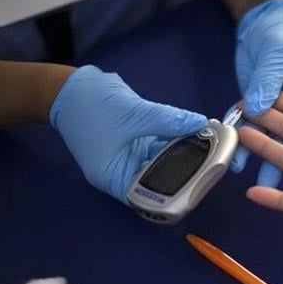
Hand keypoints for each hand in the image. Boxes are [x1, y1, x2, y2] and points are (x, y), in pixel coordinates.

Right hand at [50, 66, 206, 203]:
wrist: (69, 86)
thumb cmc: (91, 105)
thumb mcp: (134, 113)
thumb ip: (169, 120)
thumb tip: (200, 124)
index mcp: (114, 178)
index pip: (151, 197)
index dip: (177, 192)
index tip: (202, 181)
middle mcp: (122, 173)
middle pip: (160, 180)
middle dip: (186, 170)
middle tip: (213, 161)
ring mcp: (129, 157)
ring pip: (163, 161)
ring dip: (184, 153)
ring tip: (211, 145)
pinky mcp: (135, 143)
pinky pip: (159, 146)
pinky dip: (175, 141)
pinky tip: (196, 134)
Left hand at [232, 0, 282, 188]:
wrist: (266, 18)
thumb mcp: (280, 56)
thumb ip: (269, 83)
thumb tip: (257, 107)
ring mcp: (279, 112)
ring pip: (274, 142)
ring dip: (265, 160)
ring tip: (256, 184)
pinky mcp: (259, 108)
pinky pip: (253, 130)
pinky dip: (245, 143)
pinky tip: (237, 159)